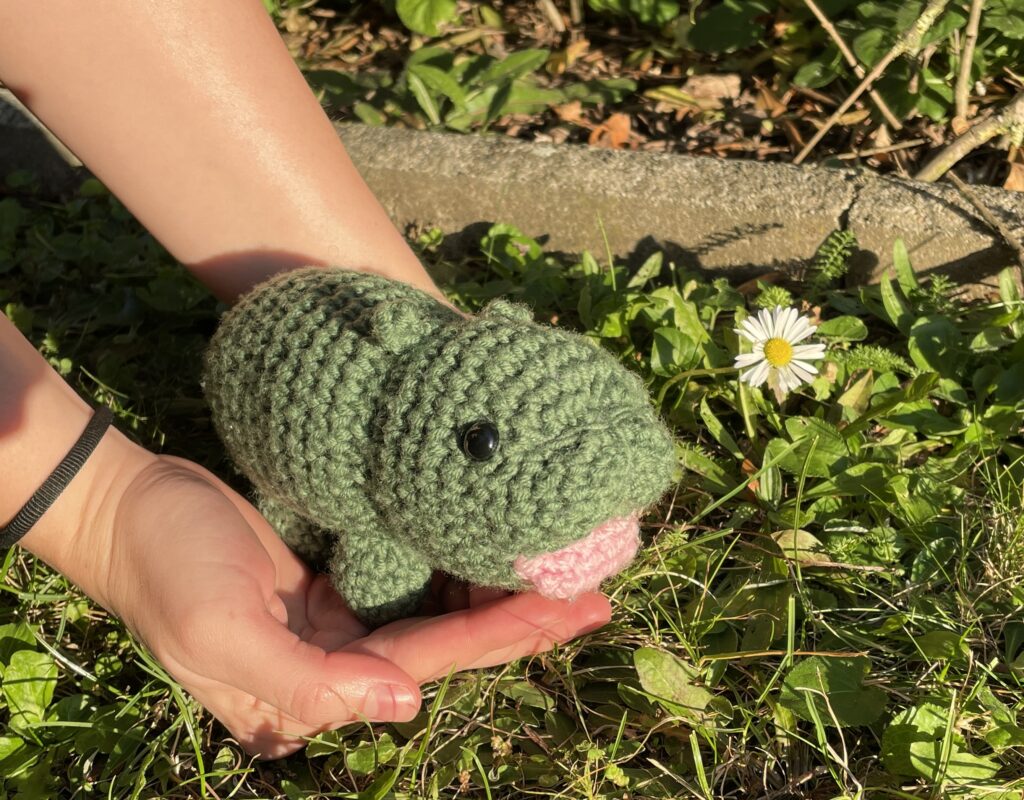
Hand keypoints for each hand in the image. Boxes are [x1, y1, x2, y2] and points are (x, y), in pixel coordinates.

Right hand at [90, 453, 610, 756]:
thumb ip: (307, 683)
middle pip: (444, 648)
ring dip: (496, 601)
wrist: (129, 509)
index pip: (422, 666)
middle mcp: (332, 669)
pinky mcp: (333, 589)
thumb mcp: (221, 633)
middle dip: (518, 624)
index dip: (497, 638)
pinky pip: (409, 587)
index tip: (568, 613)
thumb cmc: (168, 569)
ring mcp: (335, 629)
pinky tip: (495, 562)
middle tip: (595, 596)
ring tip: (564, 580)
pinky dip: (456, 575)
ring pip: (435, 618)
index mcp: (308, 695)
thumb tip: (402, 704)